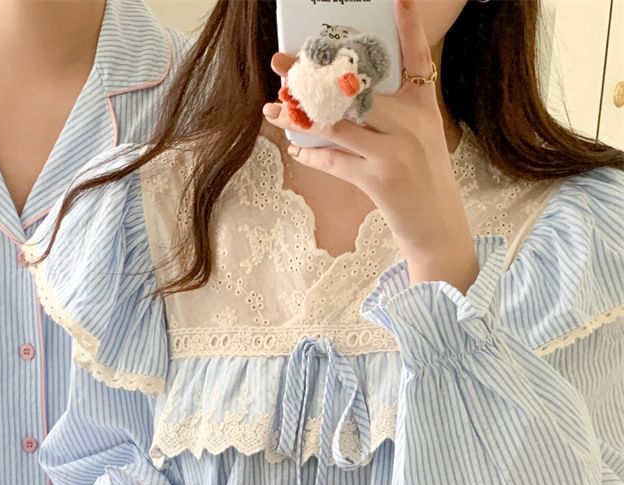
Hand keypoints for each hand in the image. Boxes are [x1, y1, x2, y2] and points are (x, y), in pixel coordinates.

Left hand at [263, 0, 477, 292]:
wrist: (438, 228)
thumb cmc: (425, 182)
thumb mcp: (420, 140)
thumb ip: (391, 116)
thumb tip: (339, 102)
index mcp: (424, 110)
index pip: (419, 60)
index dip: (409, 28)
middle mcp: (413, 125)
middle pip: (357, 90)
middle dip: (314, 77)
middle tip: (282, 63)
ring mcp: (396, 151)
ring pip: (337, 123)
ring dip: (299, 116)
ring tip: (273, 108)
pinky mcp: (379, 179)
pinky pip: (333, 160)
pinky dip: (310, 154)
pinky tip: (295, 149)